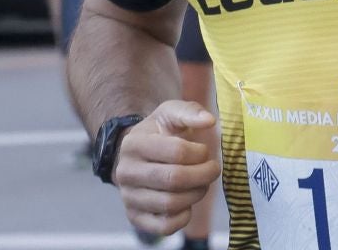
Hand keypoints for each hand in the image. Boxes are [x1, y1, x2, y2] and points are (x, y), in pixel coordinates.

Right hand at [112, 101, 220, 239]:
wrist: (138, 155)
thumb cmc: (159, 132)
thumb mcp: (171, 113)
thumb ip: (190, 111)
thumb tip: (209, 121)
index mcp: (133, 144)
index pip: (176, 151)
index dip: (200, 153)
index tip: (206, 151)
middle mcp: (125, 172)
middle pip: (174, 179)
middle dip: (203, 175)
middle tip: (213, 169)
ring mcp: (128, 197)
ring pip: (170, 204)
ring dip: (196, 194)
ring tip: (201, 183)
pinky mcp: (134, 217)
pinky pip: (164, 226)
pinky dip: (183, 217)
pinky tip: (188, 203)